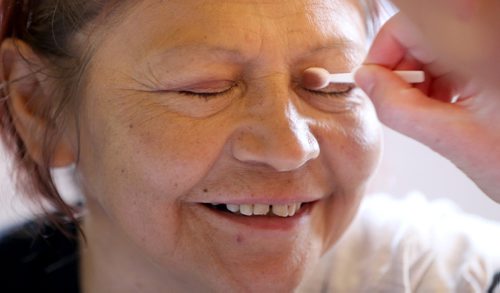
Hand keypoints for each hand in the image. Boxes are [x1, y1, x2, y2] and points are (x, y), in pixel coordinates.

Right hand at [355, 12, 499, 201]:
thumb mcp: (452, 139)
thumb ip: (398, 109)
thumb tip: (366, 82)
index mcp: (479, 45)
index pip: (404, 26)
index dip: (382, 55)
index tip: (374, 84)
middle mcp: (484, 34)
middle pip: (417, 34)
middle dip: (401, 72)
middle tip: (407, 106)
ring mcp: (487, 43)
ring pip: (431, 45)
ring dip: (420, 78)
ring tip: (436, 111)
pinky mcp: (487, 56)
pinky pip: (450, 55)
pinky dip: (439, 79)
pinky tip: (451, 104)